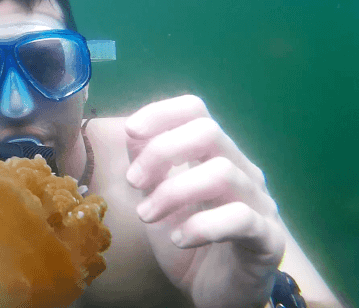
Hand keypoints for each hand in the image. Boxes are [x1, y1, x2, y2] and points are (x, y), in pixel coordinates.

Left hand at [125, 95, 284, 307]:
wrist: (218, 292)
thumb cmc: (188, 238)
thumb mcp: (157, 198)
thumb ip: (148, 165)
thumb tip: (132, 130)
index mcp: (215, 156)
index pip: (196, 111)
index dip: (162, 113)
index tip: (131, 130)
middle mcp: (241, 171)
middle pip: (208, 131)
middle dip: (162, 151)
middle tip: (133, 183)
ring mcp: (259, 202)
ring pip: (222, 172)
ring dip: (172, 192)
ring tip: (147, 215)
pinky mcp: (268, 238)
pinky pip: (241, 218)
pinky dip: (202, 226)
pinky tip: (179, 240)